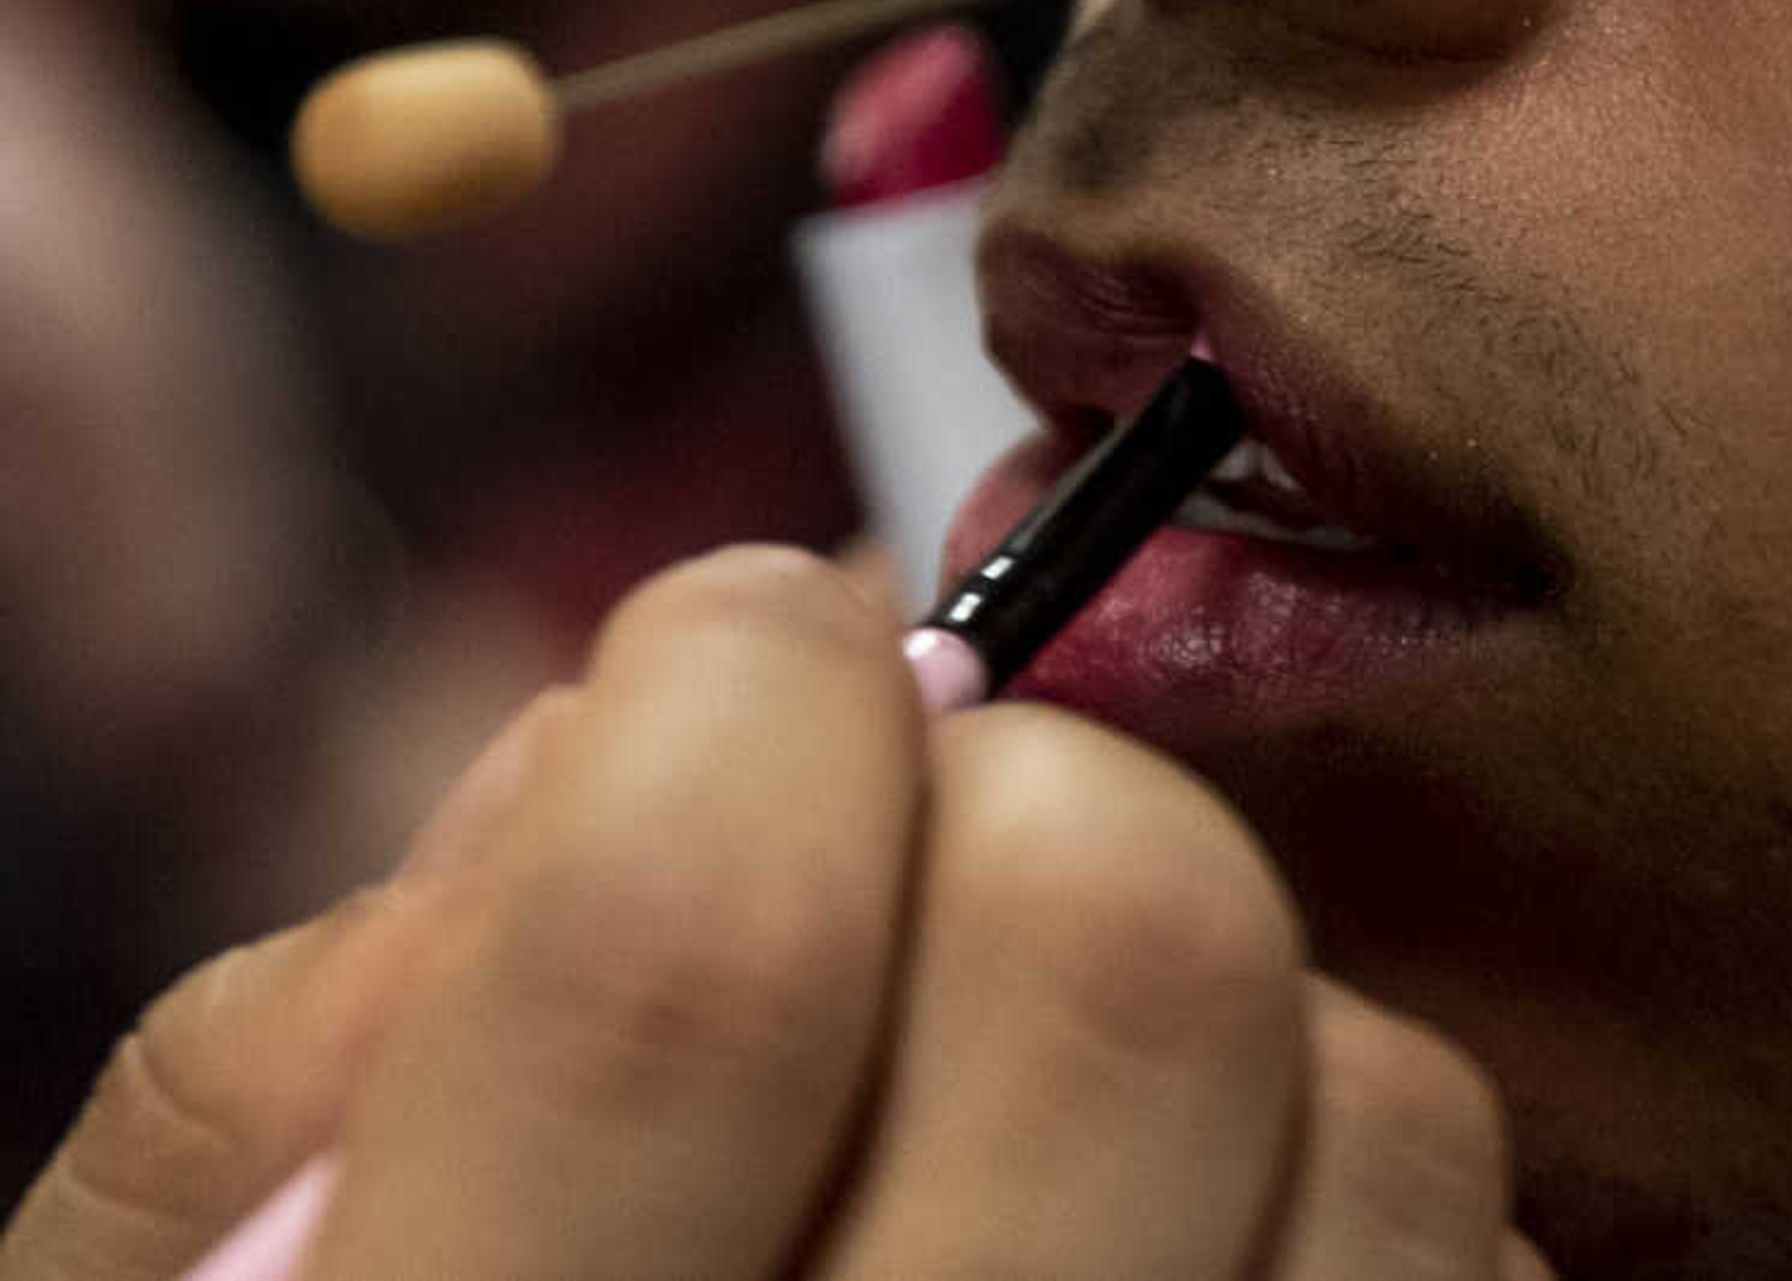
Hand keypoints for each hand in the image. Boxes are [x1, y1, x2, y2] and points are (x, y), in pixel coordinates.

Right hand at [0, 549, 1549, 1279]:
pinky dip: (1347, 1209)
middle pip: (1132, 955)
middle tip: (919, 852)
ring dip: (1234, 1022)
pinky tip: (1175, 1271)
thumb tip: (634, 737)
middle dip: (1021, 797)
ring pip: (1383, 1100)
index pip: (705, 951)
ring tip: (1041, 1114)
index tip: (742, 661)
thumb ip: (320, 1063)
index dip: (741, 694)